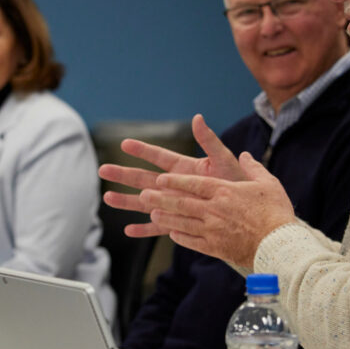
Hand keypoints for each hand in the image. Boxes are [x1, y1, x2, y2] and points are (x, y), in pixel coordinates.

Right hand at [98, 114, 244, 237]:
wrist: (246, 211)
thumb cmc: (238, 183)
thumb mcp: (224, 161)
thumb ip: (209, 141)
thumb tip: (198, 117)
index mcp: (184, 168)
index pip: (159, 157)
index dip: (142, 150)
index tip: (124, 143)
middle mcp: (174, 185)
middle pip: (144, 179)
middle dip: (123, 174)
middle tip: (103, 170)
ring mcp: (174, 204)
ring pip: (144, 203)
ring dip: (126, 201)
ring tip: (107, 197)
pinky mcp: (178, 222)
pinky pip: (158, 227)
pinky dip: (144, 230)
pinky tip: (129, 231)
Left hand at [139, 152, 295, 266]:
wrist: (280, 245)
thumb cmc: (276, 212)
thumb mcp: (267, 183)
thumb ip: (253, 167)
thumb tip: (245, 154)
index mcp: (224, 191)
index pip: (193, 183)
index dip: (174, 181)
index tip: (160, 179)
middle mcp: (213, 209)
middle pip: (180, 202)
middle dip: (160, 198)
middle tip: (143, 195)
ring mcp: (212, 230)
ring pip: (181, 222)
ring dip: (164, 218)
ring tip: (151, 214)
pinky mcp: (215, 247)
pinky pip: (192, 241)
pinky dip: (180, 237)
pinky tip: (172, 234)